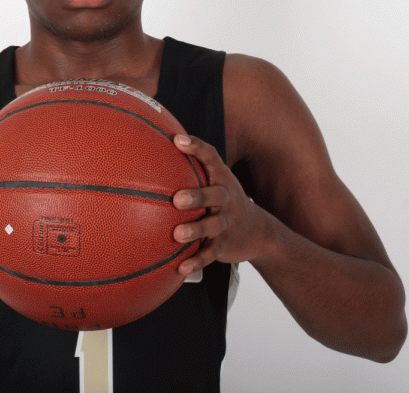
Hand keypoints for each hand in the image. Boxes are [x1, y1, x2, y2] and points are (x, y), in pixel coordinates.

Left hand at [171, 134, 270, 275]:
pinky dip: (197, 261)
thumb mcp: (213, 182)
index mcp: (221, 178)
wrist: (259, 232)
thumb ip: (188, 168)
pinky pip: (211, 253)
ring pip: (213, 225)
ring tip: (177, 234)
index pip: (211, 157)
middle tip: (177, 198)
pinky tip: (181, 268)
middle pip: (215, 194)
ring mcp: (228, 221)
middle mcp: (227, 197)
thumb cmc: (222, 201)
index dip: (196, 147)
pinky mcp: (226, 243)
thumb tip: (149, 151)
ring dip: (196, 230)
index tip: (178, 140)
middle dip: (197, 196)